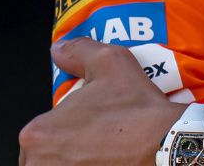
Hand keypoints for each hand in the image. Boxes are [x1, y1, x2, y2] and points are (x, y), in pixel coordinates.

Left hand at [17, 37, 186, 165]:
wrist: (166, 143)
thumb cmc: (136, 109)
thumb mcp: (110, 62)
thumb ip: (77, 51)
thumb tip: (60, 49)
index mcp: (37, 134)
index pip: (38, 133)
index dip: (64, 126)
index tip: (86, 123)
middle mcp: (38, 163)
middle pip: (43, 156)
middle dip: (64, 148)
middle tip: (95, 138)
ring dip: (73, 162)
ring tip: (102, 153)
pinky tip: (108, 162)